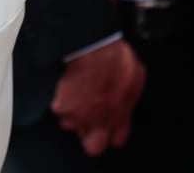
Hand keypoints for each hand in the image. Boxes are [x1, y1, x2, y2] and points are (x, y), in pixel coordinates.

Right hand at [51, 38, 145, 155]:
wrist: (91, 47)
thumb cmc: (114, 57)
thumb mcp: (135, 76)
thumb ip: (128, 95)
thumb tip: (126, 93)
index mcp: (120, 114)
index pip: (116, 140)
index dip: (110, 132)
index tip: (107, 124)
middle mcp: (100, 120)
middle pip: (93, 147)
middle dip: (89, 136)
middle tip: (88, 120)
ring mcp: (79, 116)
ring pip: (70, 126)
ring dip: (71, 114)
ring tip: (75, 96)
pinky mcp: (61, 107)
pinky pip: (57, 109)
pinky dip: (59, 99)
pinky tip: (66, 86)